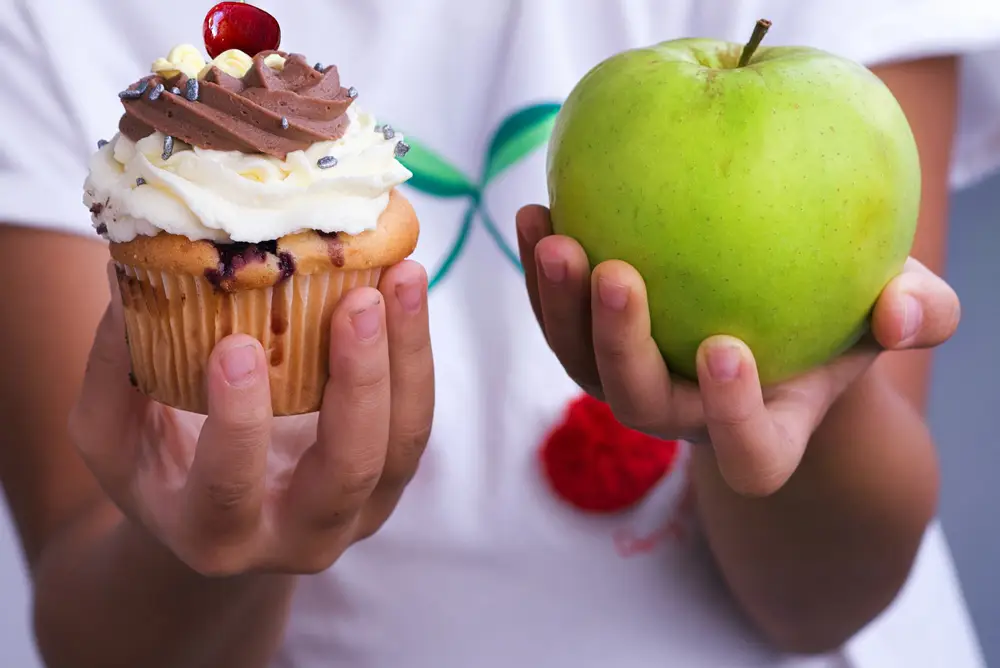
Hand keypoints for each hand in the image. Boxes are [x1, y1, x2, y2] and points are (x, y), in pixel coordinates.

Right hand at [69, 261, 433, 575]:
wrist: (221, 518)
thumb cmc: (160, 465)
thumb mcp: (113, 433)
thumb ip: (115, 368)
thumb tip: (126, 273)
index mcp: (215, 534)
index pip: (230, 490)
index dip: (238, 424)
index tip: (239, 347)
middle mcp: (299, 536)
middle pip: (347, 471)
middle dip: (359, 384)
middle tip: (357, 303)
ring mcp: (358, 511)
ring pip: (401, 441)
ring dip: (407, 356)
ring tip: (403, 277)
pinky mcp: (393, 478)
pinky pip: (415, 416)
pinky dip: (416, 353)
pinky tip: (406, 290)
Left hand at [517, 205, 959, 496]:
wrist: (780, 311)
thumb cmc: (846, 315)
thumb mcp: (897, 311)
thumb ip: (919, 314)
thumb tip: (899, 311)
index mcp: (763, 428)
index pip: (749, 454)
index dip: (732, 418)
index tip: (726, 349)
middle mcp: (687, 417)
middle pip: (639, 408)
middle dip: (619, 346)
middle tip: (615, 273)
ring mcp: (633, 383)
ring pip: (582, 365)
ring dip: (559, 306)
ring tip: (554, 236)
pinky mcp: (594, 344)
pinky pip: (557, 318)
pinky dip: (540, 273)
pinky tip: (536, 212)